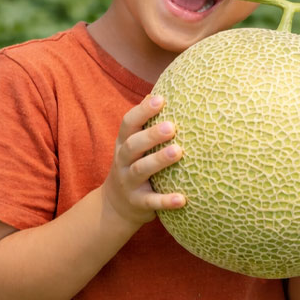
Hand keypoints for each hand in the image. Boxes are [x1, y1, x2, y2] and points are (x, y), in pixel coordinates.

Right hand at [101, 95, 186, 226]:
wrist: (116, 206)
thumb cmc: (133, 165)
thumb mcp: (132, 145)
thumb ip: (143, 124)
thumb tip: (158, 93)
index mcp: (123, 143)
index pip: (128, 123)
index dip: (142, 111)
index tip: (161, 99)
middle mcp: (123, 161)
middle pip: (133, 145)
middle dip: (151, 135)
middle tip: (172, 126)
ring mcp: (128, 183)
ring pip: (140, 170)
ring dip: (158, 160)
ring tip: (178, 152)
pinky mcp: (137, 203)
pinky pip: (151, 202)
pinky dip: (166, 201)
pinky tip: (183, 199)